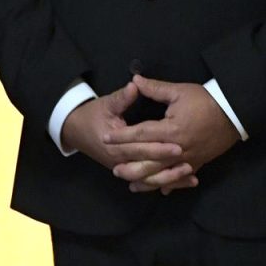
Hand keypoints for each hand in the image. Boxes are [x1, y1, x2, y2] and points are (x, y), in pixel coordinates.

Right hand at [60, 81, 196, 191]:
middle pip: (147, 166)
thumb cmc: (92, 115)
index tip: (178, 144)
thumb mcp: (107, 103)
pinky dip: (167, 182)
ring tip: (191, 174)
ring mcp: (123, 168)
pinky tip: (184, 182)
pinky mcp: (128, 171)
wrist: (75, 130)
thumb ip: (123, 96)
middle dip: (168, 165)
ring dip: (170, 178)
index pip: (140, 147)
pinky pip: (149, 181)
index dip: (159, 147)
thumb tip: (136, 83)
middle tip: (189, 160)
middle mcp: (118, 161)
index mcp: (114, 144)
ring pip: (149, 179)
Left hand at [102, 76, 239, 192]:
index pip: (140, 134)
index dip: (122, 137)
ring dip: (146, 180)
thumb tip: (135, 80)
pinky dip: (169, 184)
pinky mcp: (198, 163)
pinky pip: (180, 177)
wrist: (234, 113)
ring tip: (131, 183)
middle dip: (130, 165)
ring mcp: (189, 159)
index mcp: (170, 129)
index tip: (107, 138)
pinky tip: (159, 190)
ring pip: (163, 174)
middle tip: (113, 169)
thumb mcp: (179, 91)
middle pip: (149, 161)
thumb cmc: (205, 100)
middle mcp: (178, 148)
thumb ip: (155, 88)